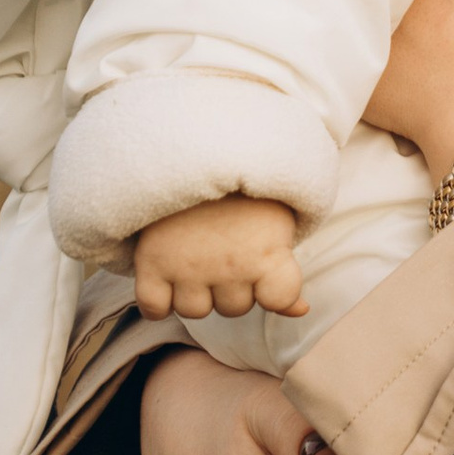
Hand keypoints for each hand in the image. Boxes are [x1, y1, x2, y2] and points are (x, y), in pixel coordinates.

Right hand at [132, 194, 302, 322]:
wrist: (198, 144)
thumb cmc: (242, 188)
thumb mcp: (275, 223)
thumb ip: (283, 273)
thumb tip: (301, 310)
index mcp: (267, 253)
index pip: (280, 299)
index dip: (273, 288)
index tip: (264, 261)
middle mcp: (229, 266)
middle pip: (234, 308)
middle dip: (231, 285)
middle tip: (224, 247)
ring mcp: (189, 266)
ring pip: (194, 310)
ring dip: (195, 291)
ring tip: (196, 256)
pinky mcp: (153, 262)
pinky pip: (154, 307)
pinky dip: (158, 301)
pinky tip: (166, 277)